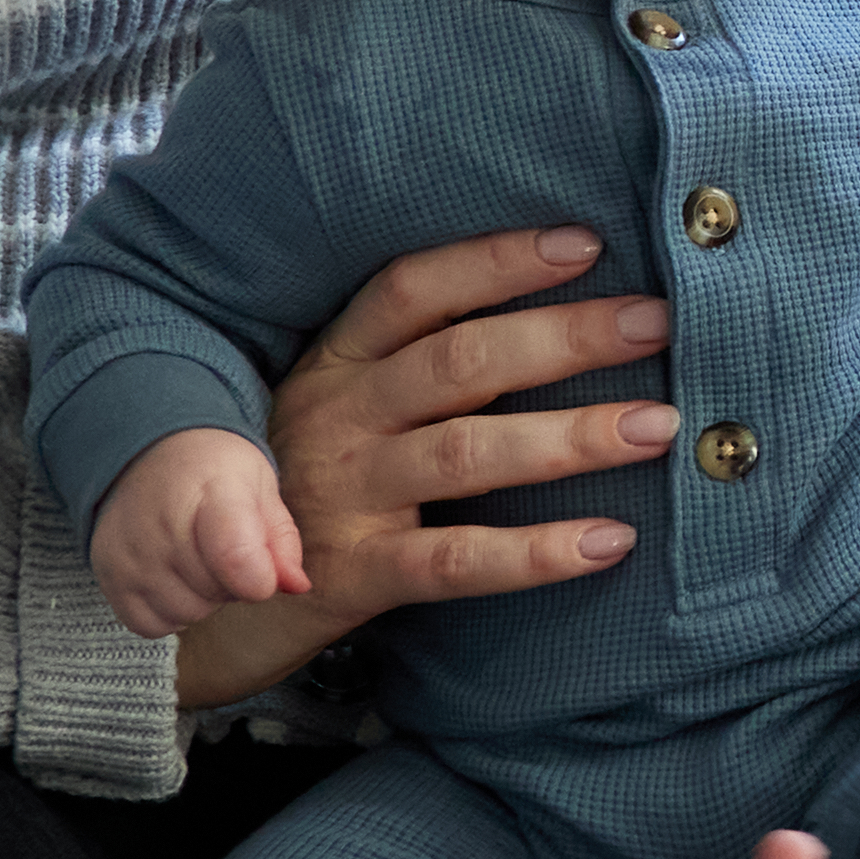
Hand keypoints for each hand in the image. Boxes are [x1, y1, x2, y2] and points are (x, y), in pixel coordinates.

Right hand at [93, 430, 309, 643]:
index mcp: (214, 490)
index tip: (263, 575)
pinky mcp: (108, 576)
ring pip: (188, 614)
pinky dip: (169, 610)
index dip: (259, 578)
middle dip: (234, 581)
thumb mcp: (259, 486)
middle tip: (222, 546)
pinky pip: (152, 624)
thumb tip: (296, 586)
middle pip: (219, 593)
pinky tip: (171, 576)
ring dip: (202, 598)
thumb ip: (281, 540)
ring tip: (195, 557)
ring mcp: (130, 553)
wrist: (145, 451)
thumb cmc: (211, 471)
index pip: (235, 556)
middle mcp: (162, 524)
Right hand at [268, 223, 671, 610]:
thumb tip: (553, 330)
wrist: (202, 614)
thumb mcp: (337, 416)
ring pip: (467, 452)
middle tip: (657, 322)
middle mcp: (336, 417)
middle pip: (461, 360)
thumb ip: (416, 376)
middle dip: (565, 336)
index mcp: (334, 365)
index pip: (413, 289)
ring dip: (569, 435)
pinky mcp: (351, 576)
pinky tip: (609, 541)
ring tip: (657, 426)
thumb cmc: (293, 497)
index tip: (587, 243)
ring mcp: (341, 496)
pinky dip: (536, 552)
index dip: (496, 260)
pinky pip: (454, 561)